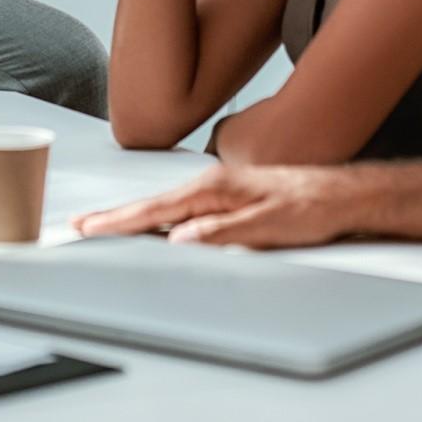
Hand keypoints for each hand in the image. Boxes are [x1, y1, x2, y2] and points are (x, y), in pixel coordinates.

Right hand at [72, 164, 361, 249]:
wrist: (341, 195)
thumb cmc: (310, 208)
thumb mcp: (269, 226)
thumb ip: (222, 233)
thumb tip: (180, 239)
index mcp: (216, 189)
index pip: (158, 209)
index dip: (121, 221)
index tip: (91, 228)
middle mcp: (212, 183)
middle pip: (153, 204)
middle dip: (115, 215)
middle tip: (81, 225)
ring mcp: (219, 188)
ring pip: (165, 206)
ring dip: (134, 216)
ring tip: (103, 224)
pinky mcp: (227, 196)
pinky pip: (181, 207)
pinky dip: (158, 215)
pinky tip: (151, 223)